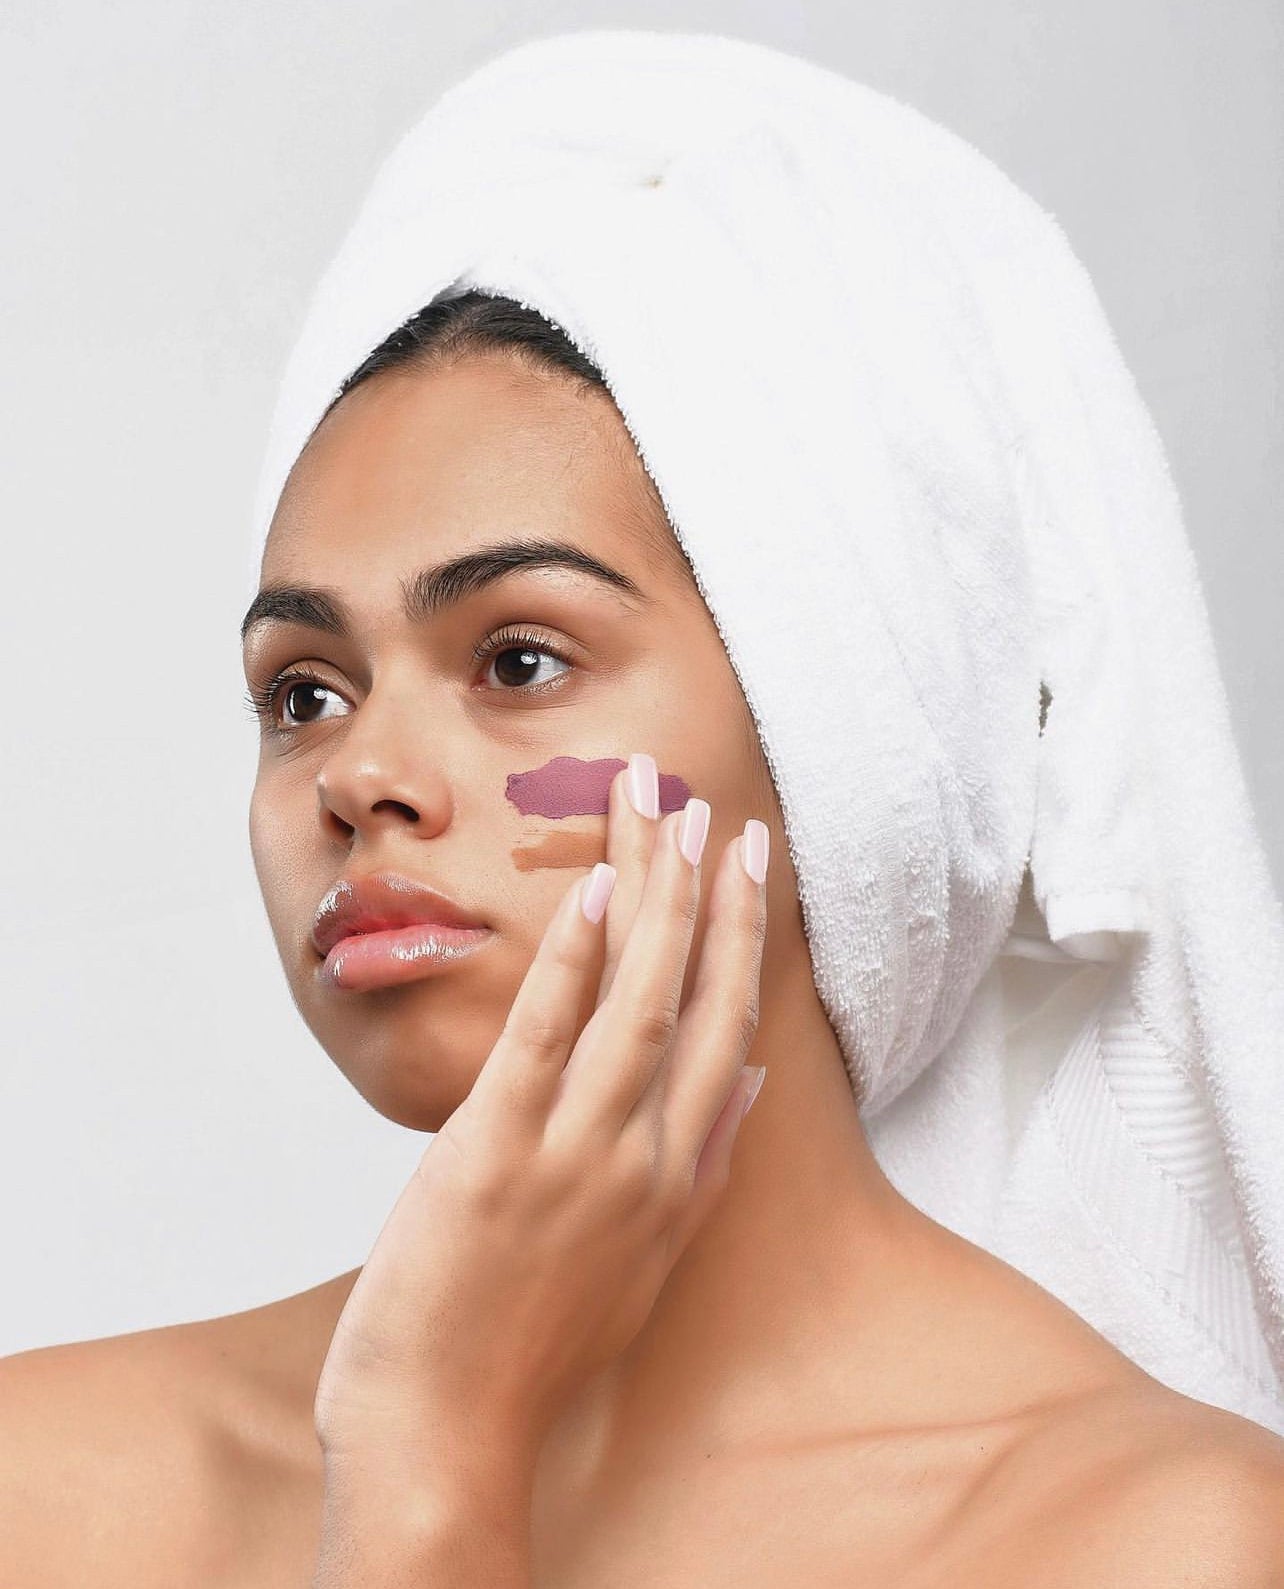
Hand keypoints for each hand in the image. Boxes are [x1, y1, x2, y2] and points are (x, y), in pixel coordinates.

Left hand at [312, 758, 769, 1484]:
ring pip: (634, 1001)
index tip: (752, 865)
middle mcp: (646, 1155)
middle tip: (715, 810)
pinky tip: (591, 895)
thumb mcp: (644, 1262)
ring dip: (653, 901)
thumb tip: (746, 1081)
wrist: (449, 1434)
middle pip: (691, 1000)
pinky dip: (574, 963)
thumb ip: (704, 1166)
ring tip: (662, 815)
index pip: (728, 1028)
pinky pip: (546, 1039)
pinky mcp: (496, 1151)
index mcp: (679, 1176)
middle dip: (707, 898)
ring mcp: (576, 1152)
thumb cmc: (535, 1344)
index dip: (743, 940)